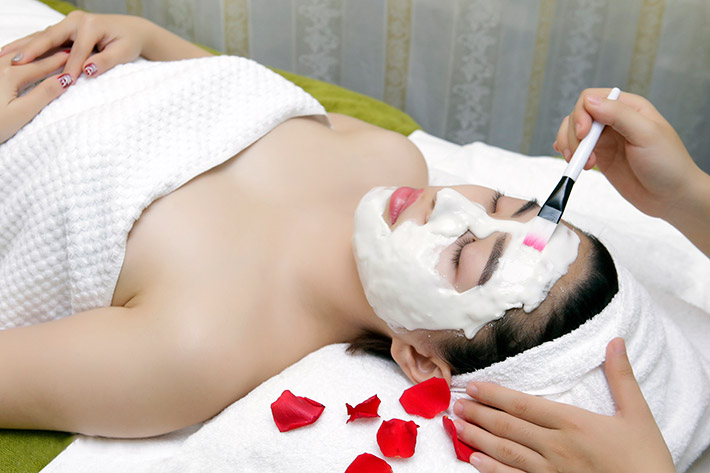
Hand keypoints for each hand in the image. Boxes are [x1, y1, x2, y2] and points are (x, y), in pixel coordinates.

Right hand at [0, 11, 149, 81]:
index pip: (77, 51)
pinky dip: (29, 46)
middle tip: (12, 62)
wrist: (132, 30)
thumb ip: (106, 61)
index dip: (69, 68)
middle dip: (30, 51)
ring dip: (23, 47)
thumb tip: (88, 71)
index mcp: (90, 26)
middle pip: (49, 37)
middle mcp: (76, 21)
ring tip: (3, 57)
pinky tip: (14, 54)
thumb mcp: (124, 53)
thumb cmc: (129, 43)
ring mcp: (68, 23)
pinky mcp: (64, 29)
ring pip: (42, 36)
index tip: (61, 83)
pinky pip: (44, 38)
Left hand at [0, 50, 70, 143]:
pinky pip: (5, 56)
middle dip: (50, 50)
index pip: (43, 65)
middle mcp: (0, 66)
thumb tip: (66, 79)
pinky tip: (20, 53)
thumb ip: (44, 94)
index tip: (77, 54)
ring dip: (34, 49)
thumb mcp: (22, 114)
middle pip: (31, 55)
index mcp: (11, 75)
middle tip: (66, 45)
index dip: (61, 60)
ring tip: (48, 45)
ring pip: (16, 53)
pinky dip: (18, 53)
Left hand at [453, 338, 675, 472]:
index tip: (472, 386)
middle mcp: (556, 446)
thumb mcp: (638, 415)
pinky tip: (475, 461)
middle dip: (479, 413)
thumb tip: (615, 341)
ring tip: (457, 427)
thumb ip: (621, 377)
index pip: (523, 404)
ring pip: (506, 451)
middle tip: (454, 405)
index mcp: (573, 422)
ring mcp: (551, 471)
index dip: (494, 394)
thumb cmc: (646, 460)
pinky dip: (492, 470)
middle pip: (508, 425)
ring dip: (478, 438)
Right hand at [554, 88, 709, 255]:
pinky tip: (573, 161)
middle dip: (574, 136)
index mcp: (629, 107)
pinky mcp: (600, 156)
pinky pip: (575, 148)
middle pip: (577, 116)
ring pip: (572, 132)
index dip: (581, 115)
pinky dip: (568, 153)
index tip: (584, 135)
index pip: (591, 99)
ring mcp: (605, 139)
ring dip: (570, 147)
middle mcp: (615, 120)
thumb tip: (590, 102)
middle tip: (584, 156)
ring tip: (583, 164)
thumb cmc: (668, 165)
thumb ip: (619, 115)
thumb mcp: (646, 134)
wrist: (671, 197)